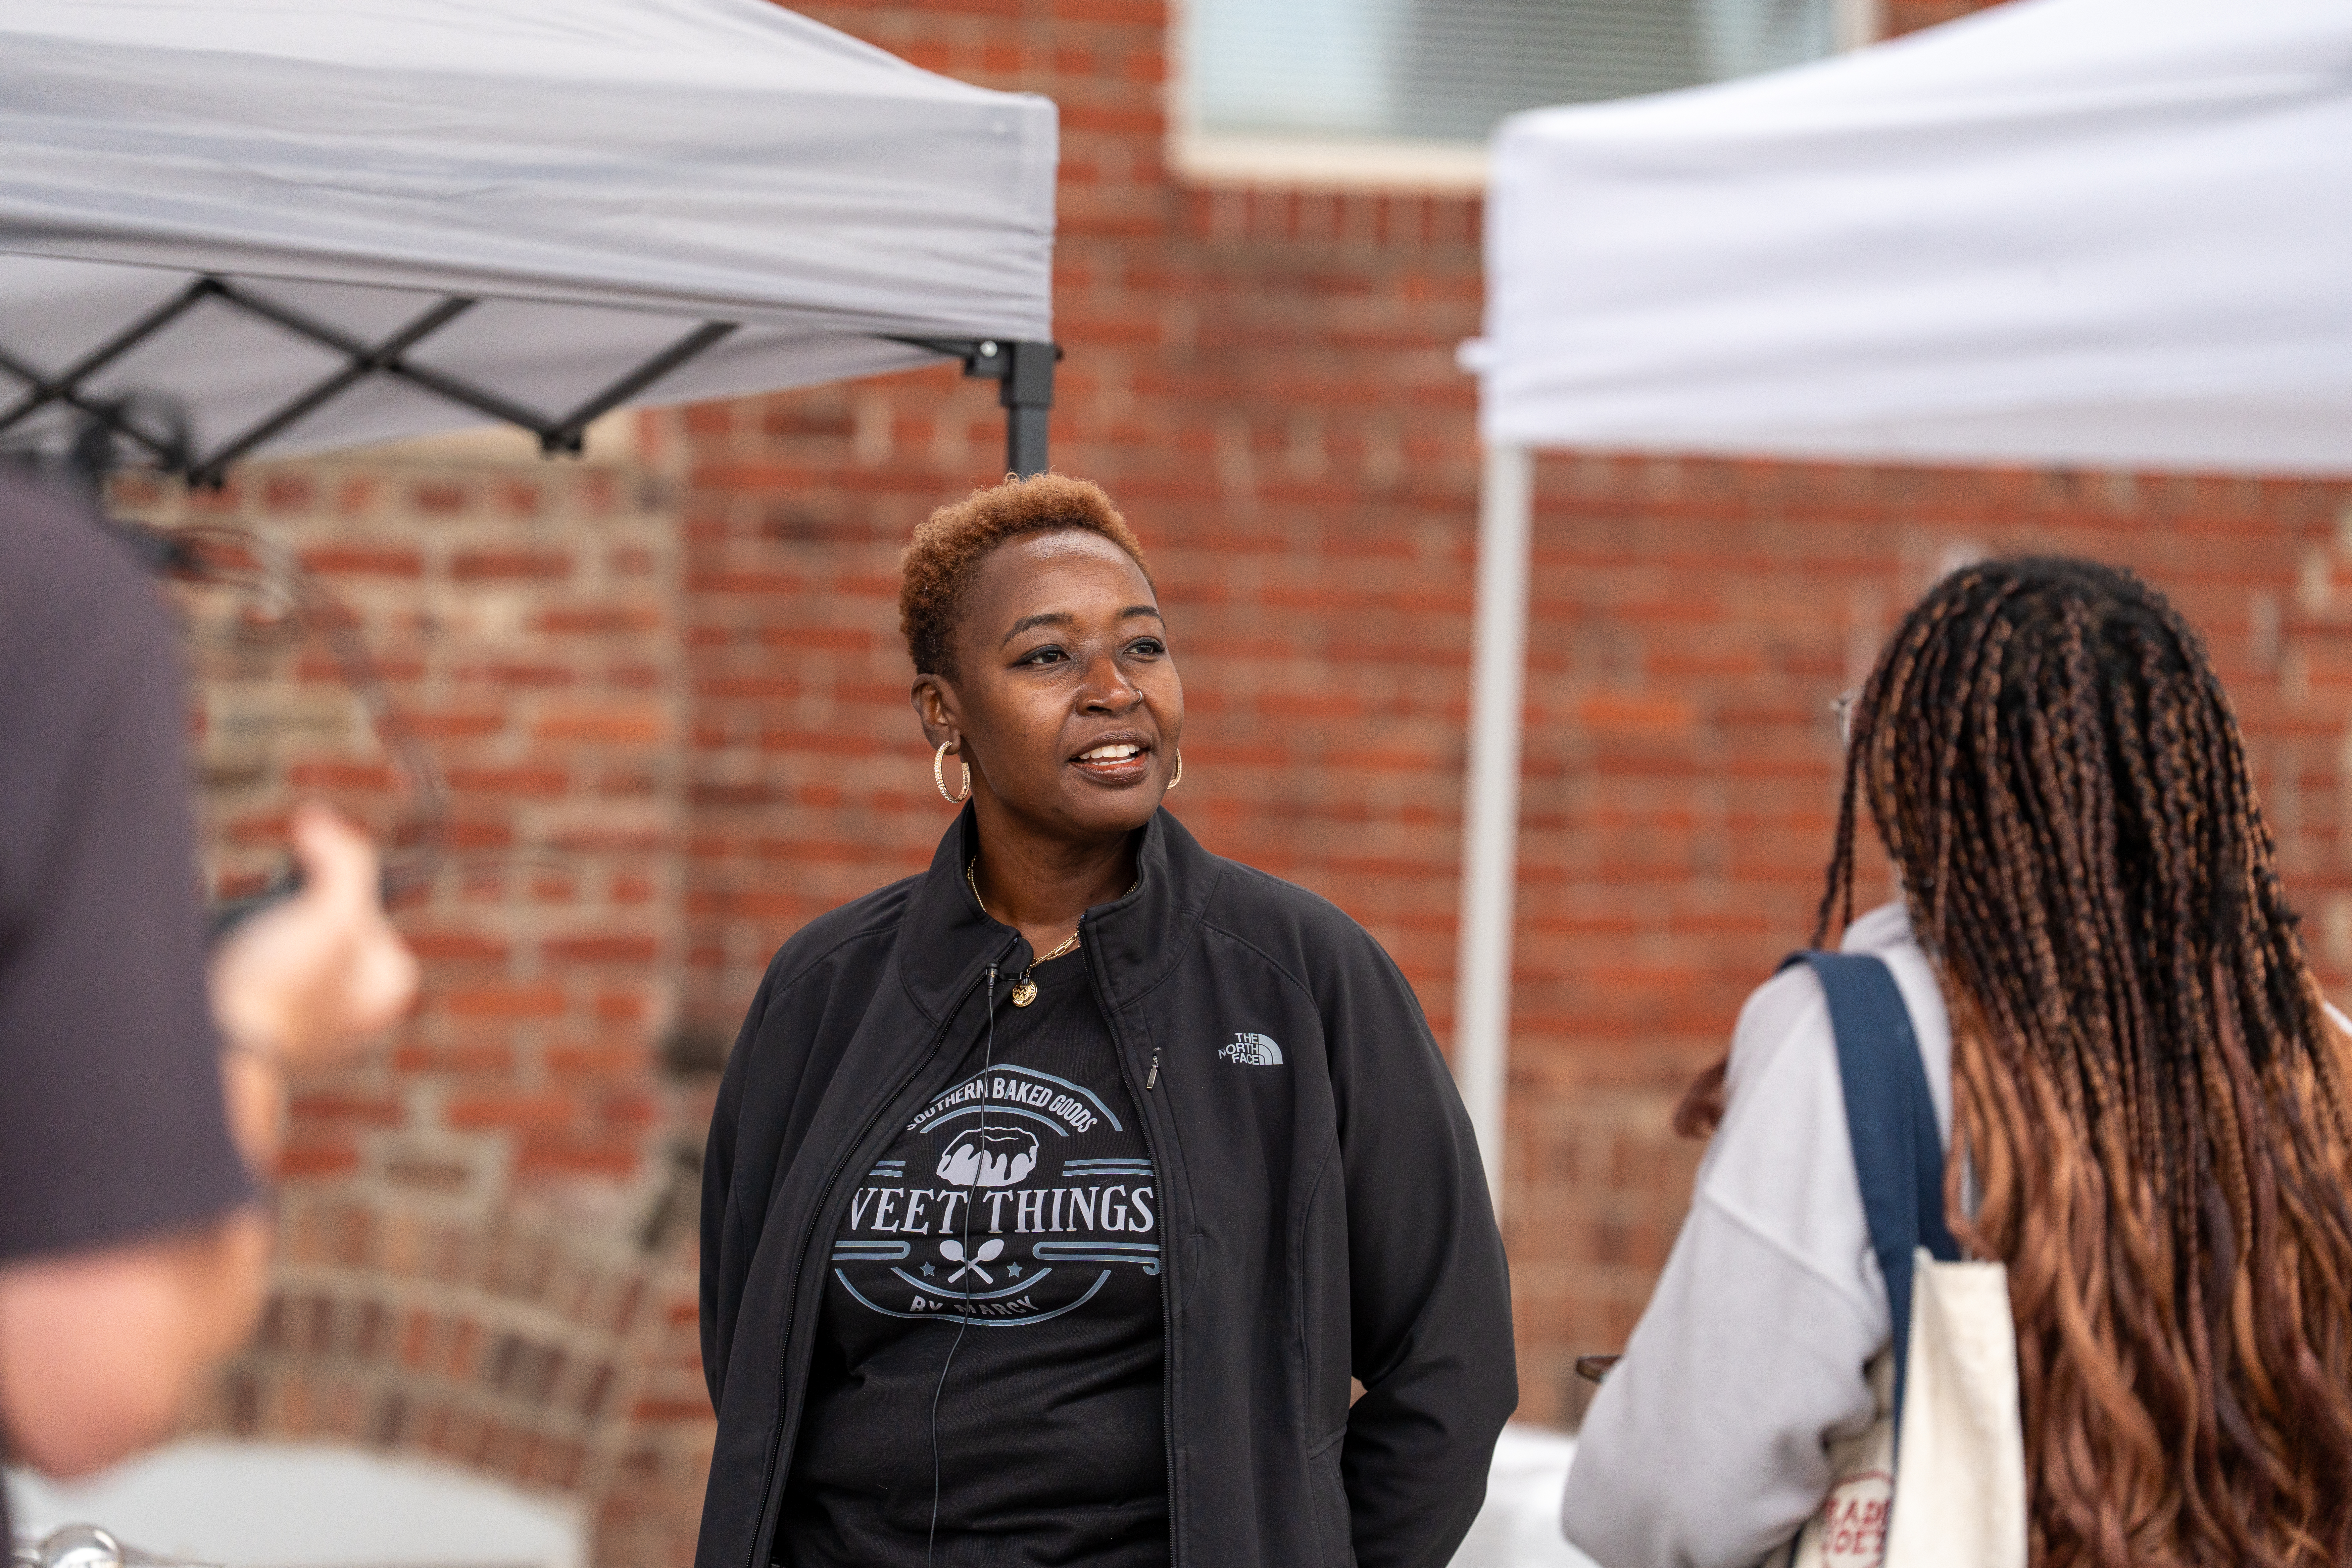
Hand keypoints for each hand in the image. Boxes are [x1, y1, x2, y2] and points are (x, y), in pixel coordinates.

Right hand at [207, 803, 418, 1066]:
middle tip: (262, 935)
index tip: (297, 906)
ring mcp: (309, 1030)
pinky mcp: (264, 1037)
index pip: (362, 907)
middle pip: (320, 928)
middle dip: (285, 918)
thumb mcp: (331, 912)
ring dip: (254, 940)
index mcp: (387, 987)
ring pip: (281, 953)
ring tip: (241, 956)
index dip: (324, 893)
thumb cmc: (281, 987)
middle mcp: (356, 1013)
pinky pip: (251, 981)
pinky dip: (234, 968)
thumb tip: (320, 820)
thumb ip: (342, 861)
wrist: (215, 1053)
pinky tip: (224, 977)